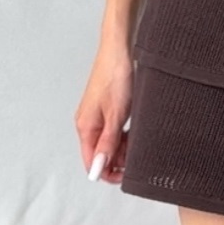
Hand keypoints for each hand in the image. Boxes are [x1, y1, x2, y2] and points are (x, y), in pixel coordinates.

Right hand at [75, 36, 133, 182]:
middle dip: (119, 160)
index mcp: (85, 127)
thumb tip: (98, 169)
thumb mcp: (115, 116)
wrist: (121, 50)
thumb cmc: (116, 76)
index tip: (127, 175)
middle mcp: (88, 124)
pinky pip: (114, 132)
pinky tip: (136, 130)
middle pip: (101, 155)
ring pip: (110, 144)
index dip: (109, 173)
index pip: (92, 163)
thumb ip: (107, 144)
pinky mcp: (107, 109)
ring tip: (139, 139)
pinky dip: (125, 135)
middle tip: (138, 154)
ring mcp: (98, 116)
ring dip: (124, 148)